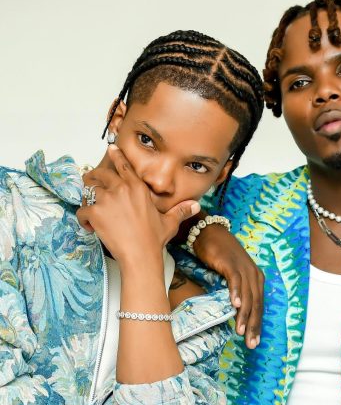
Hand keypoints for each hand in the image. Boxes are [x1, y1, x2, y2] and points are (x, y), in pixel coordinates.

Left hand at [77, 145, 199, 267]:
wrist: (140, 255)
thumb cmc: (154, 240)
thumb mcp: (170, 223)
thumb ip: (180, 211)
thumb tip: (195, 206)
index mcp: (137, 188)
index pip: (123, 165)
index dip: (116, 155)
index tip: (110, 149)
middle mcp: (120, 189)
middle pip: (100, 174)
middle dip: (93, 177)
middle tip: (91, 183)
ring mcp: (106, 200)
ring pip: (88, 190)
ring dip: (86, 198)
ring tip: (90, 207)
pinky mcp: (95, 212)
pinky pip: (81, 210)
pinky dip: (83, 218)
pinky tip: (90, 227)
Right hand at [192, 224, 263, 348]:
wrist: (210, 232)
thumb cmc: (220, 256)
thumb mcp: (232, 275)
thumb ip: (236, 291)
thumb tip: (235, 311)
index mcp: (256, 279)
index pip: (258, 306)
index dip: (257, 325)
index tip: (254, 342)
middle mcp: (253, 275)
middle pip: (256, 304)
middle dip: (254, 325)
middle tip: (251, 344)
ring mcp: (243, 268)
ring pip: (247, 296)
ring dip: (244, 315)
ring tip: (241, 331)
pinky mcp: (231, 263)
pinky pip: (235, 281)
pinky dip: (236, 293)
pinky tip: (235, 305)